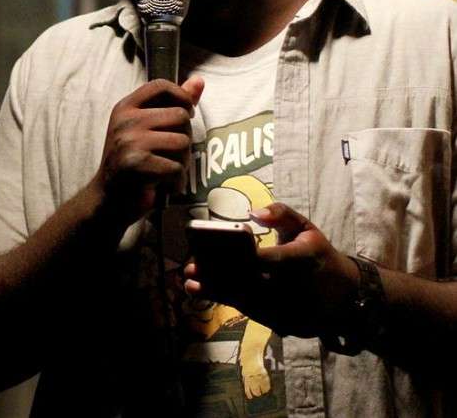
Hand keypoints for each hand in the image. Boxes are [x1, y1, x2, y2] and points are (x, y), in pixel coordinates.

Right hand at [94, 76, 203, 224]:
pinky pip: (177, 167)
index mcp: (125, 107)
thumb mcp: (147, 128)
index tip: (185, 113)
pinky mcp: (136, 164)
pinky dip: (176, 180)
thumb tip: (199, 80)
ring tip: (167, 170)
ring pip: (182, 142)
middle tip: (171, 154)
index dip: (181, 96)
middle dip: (185, 138)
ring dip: (183, 161)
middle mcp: (125, 121)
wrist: (108, 201)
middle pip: (180, 116)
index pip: (160, 86)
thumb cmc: (132, 162)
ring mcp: (129, 141)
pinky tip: (164, 185)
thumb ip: (173, 104)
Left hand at [185, 202, 358, 337]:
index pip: (271, 260)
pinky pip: (252, 313)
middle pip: (252, 284)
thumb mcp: (306, 228)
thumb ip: (281, 213)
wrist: (346, 296)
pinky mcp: (284, 325)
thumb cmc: (318, 255)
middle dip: (220, 276)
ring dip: (218, 292)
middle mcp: (297, 288)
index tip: (219, 250)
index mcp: (303, 259)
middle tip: (192, 267)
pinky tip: (209, 293)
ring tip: (192, 282)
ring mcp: (290, 310)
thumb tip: (253, 211)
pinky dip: (230, 302)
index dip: (245, 257)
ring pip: (248, 302)